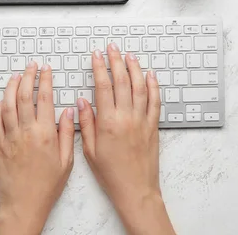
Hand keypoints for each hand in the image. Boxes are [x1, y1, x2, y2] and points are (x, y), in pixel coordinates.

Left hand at [0, 61, 74, 234]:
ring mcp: (10, 138)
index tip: (46, 70)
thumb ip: (68, 133)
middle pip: (24, 96)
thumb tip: (69, 111)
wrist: (24, 205)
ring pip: (8, 105)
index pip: (45, 98)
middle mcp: (26, 132)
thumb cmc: (47, 186)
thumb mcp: (67, 161)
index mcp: (45, 134)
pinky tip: (3, 100)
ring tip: (16, 76)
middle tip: (31, 66)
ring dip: (12, 87)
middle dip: (28, 77)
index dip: (45, 80)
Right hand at [77, 44, 174, 234]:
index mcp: (108, 123)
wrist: (135, 190)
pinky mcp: (153, 127)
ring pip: (140, 87)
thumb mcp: (89, 150)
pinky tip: (149, 75)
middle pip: (122, 81)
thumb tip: (82, 102)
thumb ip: (86, 123)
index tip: (96, 56)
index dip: (99, 68)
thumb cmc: (111, 174)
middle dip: (116, 61)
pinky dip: (153, 86)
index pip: (103, 87)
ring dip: (134, 69)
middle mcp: (126, 118)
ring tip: (129, 56)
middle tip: (112, 48)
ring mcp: (142, 121)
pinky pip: (155, 102)